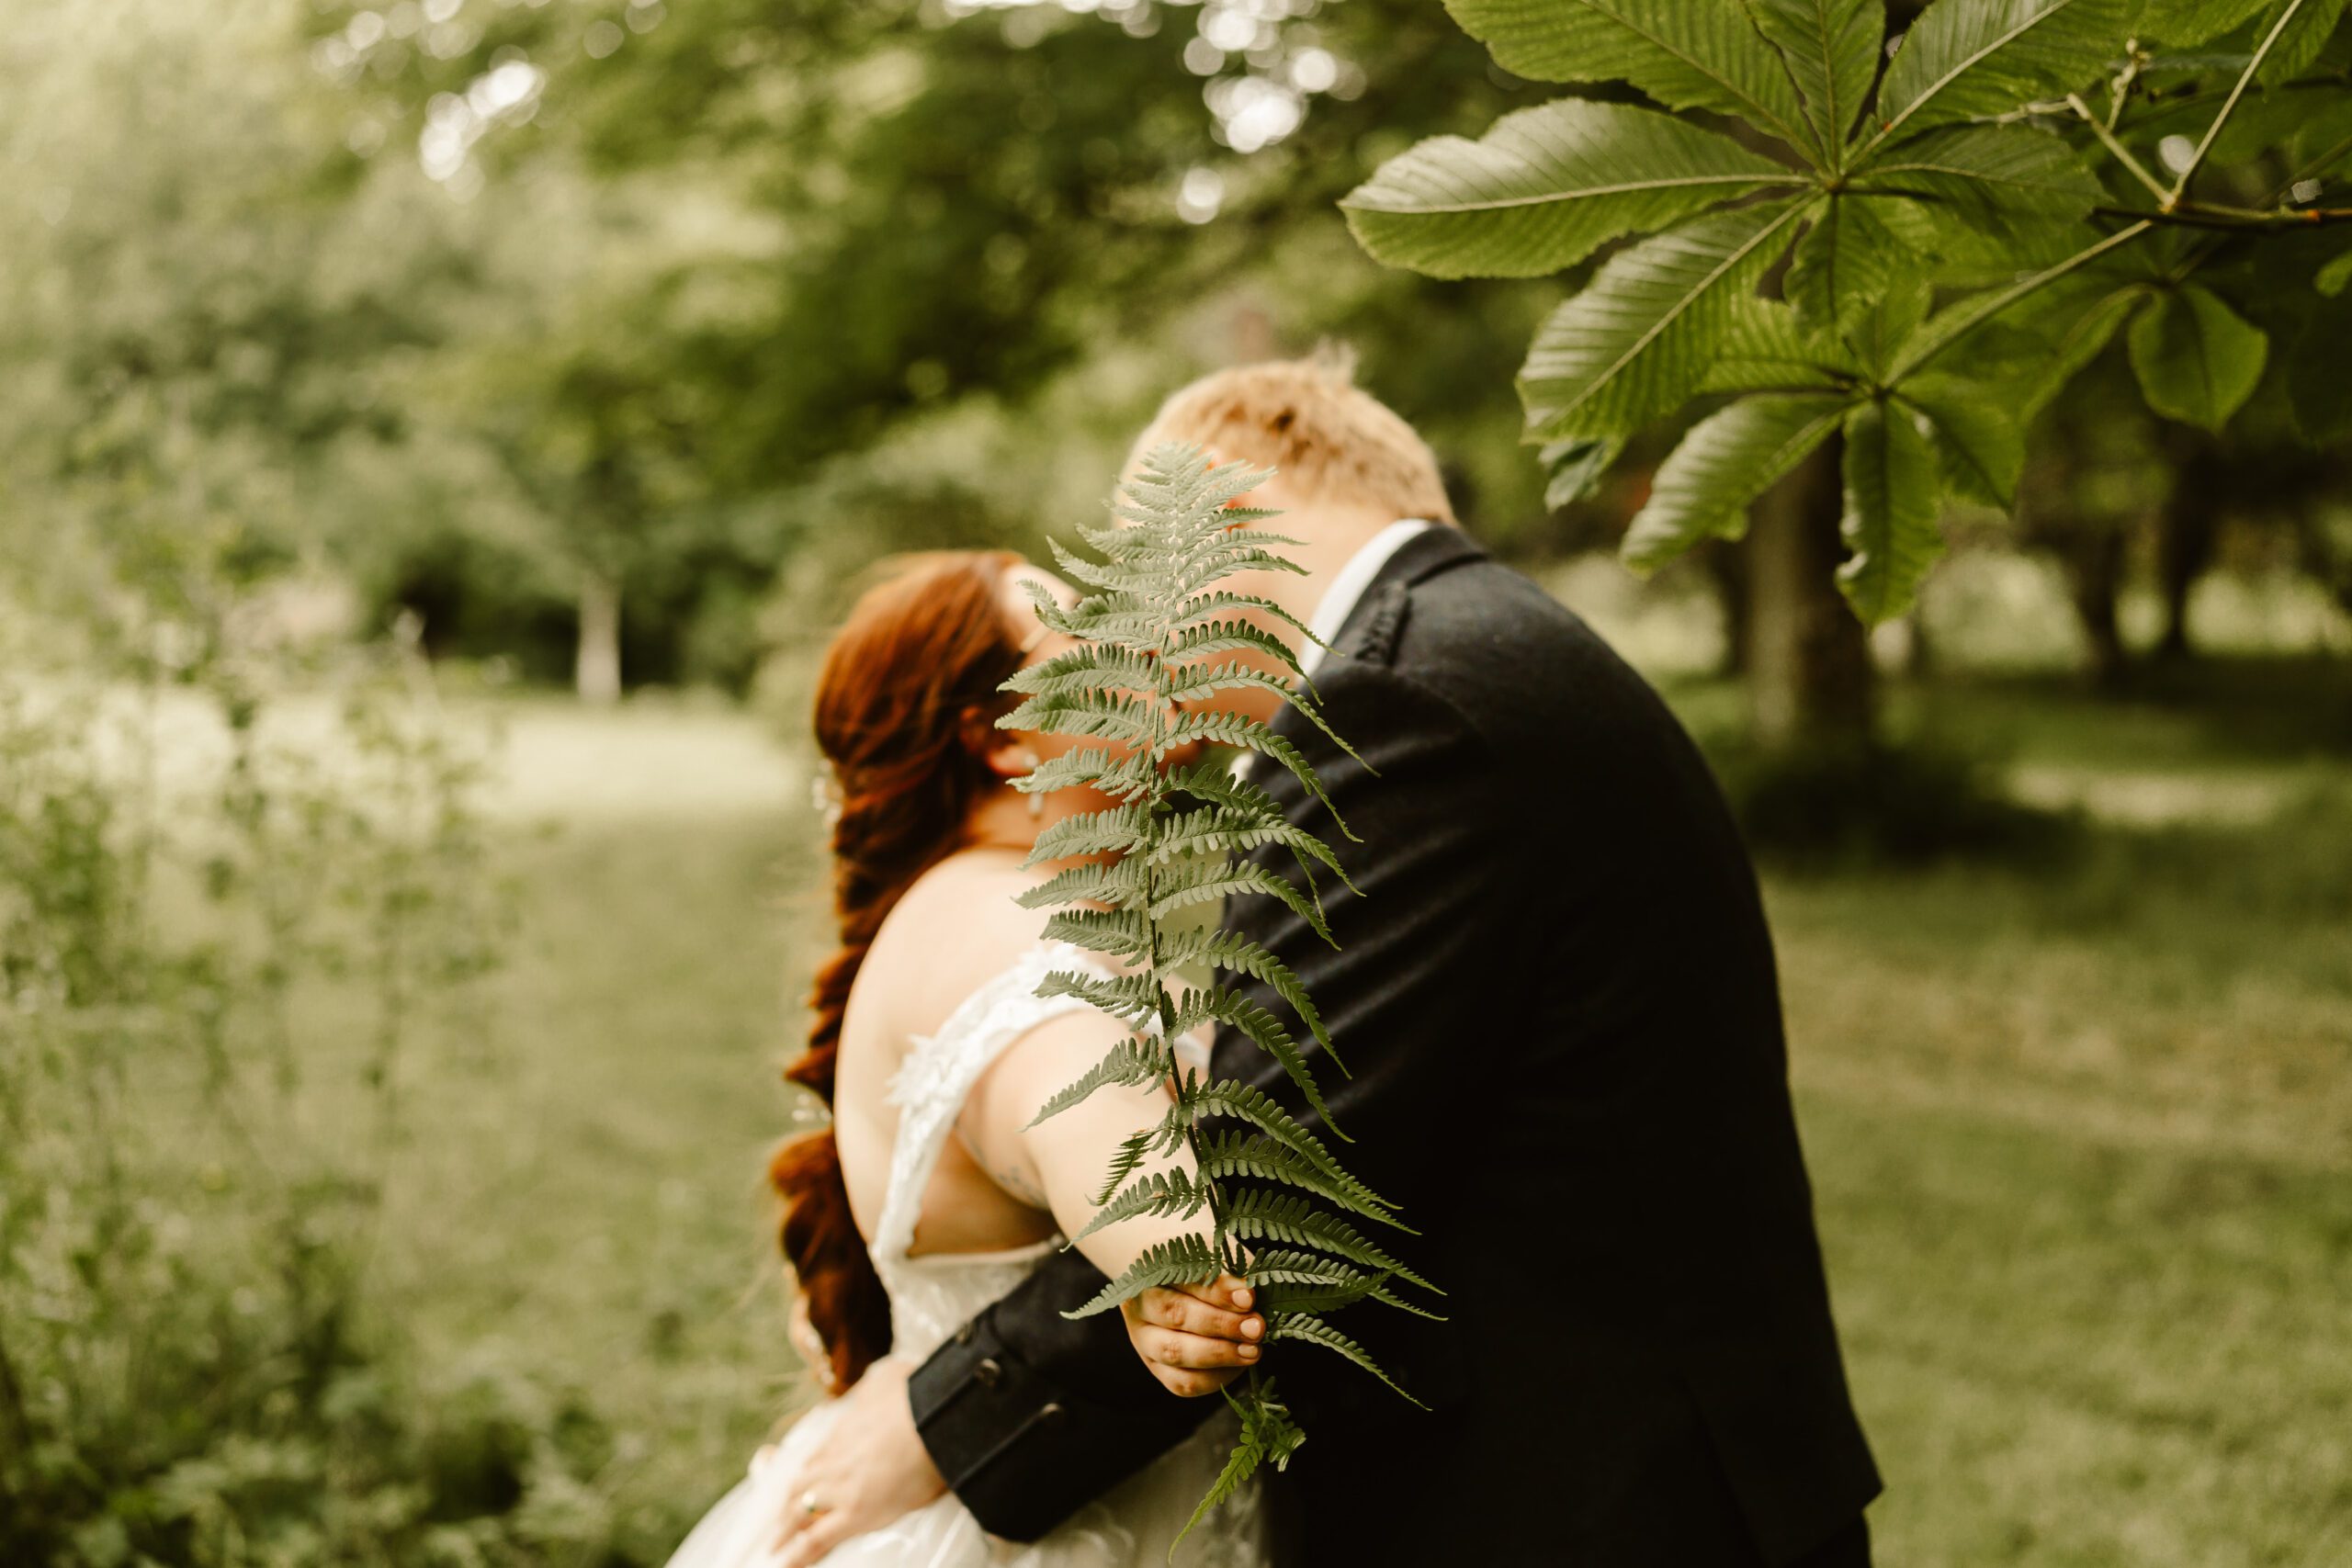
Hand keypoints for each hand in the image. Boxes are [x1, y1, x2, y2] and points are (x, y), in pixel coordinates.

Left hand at [771, 1357, 946, 1567]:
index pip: (815, 1455)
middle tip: (777, 1519)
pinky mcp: (854, 1513)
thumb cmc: (919, 1396)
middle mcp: (835, 1459)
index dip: (804, 1469)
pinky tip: (785, 1563)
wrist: (932, 1420)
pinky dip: (798, 1555)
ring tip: (775, 1544)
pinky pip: (817, 1539)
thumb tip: (887, 1373)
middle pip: (800, 1483)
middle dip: (786, 1502)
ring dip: (785, 1528)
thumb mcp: (892, 1376)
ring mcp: (840, 1487)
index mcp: (844, 1430)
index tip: (792, 1475)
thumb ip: (882, 1380)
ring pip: (799, 1510)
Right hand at [1119, 1273, 1263, 1396]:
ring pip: (1175, 1352)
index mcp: (1150, 1267)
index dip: (1218, 1291)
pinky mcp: (1157, 1368)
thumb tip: (1251, 1294)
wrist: (1173, 1283)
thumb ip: (1233, 1271)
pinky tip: (1239, 1365)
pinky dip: (1213, 1377)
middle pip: (1175, 1315)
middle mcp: (1139, 1305)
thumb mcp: (1216, 1255)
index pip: (1183, 1279)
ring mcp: (1144, 1340)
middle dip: (1221, 1324)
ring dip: (1218, 1354)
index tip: (1249, 1297)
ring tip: (1253, 1350)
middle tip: (1256, 1327)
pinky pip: (1182, 1382)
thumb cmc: (1201, 1265)